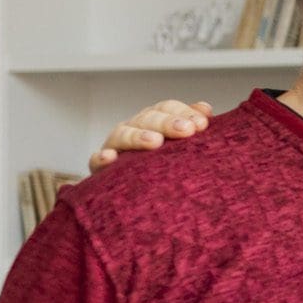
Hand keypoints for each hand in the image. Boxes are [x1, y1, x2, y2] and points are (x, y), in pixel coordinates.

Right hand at [87, 100, 212, 172]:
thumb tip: (206, 110)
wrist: (135, 194)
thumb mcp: (180, 145)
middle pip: (148, 118)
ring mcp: (115, 146)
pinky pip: (96, 160)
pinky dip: (101, 158)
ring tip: (155, 142)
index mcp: (154, 121)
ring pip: (123, 134)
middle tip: (187, 130)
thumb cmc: (165, 165)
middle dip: (168, 122)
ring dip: (138, 136)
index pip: (167, 108)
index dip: (184, 112)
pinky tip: (110, 158)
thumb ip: (191, 126)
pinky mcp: (100, 167)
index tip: (202, 124)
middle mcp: (134, 129)